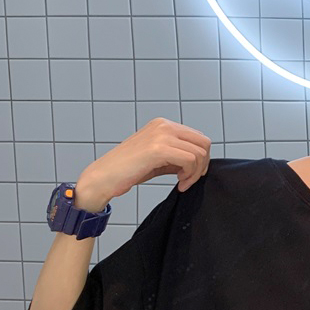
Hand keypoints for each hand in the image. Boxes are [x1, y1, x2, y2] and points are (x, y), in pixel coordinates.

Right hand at [76, 117, 211, 208]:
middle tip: (189, 180)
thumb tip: (200, 162)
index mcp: (163, 125)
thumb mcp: (159, 158)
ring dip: (195, 173)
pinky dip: (190, 176)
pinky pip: (190, 160)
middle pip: (204, 143)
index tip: (191, 174)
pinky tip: (179, 184)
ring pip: (199, 153)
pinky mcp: (158, 148)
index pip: (199, 138)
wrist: (104, 176)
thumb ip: (178, 155)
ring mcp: (161, 135)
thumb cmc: (128, 169)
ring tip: (182, 183)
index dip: (202, 159)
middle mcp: (163, 125)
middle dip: (202, 165)